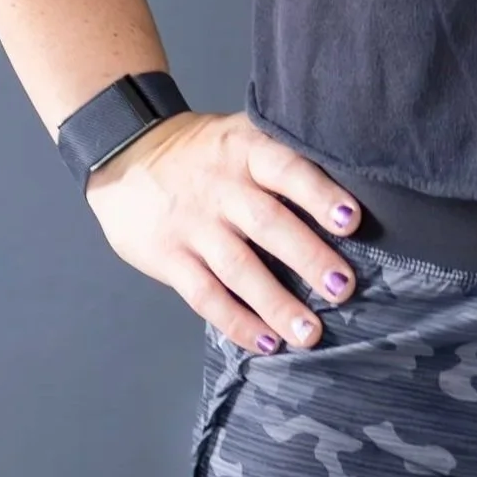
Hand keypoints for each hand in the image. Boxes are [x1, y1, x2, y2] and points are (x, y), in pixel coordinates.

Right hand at [85, 112, 359, 351]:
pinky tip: (266, 342)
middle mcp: (221, 187)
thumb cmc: (203, 151)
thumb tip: (344, 201)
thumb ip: (280, 158)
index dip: (319, 193)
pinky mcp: (169, 258)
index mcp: (245, 150)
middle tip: (343, 288)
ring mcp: (193, 225)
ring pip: (239, 268)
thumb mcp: (240, 135)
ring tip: (310, 333)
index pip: (287, 169)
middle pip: (268, 224)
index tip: (351, 220)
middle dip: (308, 258)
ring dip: (277, 304)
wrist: (125, 153)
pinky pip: (205, 295)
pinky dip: (237, 322)